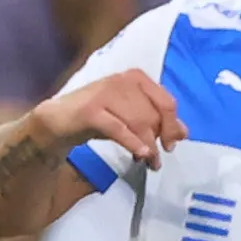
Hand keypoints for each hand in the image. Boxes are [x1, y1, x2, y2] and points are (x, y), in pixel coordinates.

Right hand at [33, 69, 185, 169]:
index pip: (165, 102)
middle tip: (156, 160)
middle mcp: (122, 81)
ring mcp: (105, 93)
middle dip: (158, 139)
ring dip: (146, 146)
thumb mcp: (130, 116)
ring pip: (138, 122)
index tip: (171, 145)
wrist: (57, 119)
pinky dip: (132, 143)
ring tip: (147, 162)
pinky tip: (139, 155)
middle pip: (153, 114)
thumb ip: (156, 120)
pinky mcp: (90, 110)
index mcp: (136, 78)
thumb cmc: (97, 116)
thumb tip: (183, 132)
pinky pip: (118, 129)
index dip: (172, 125)